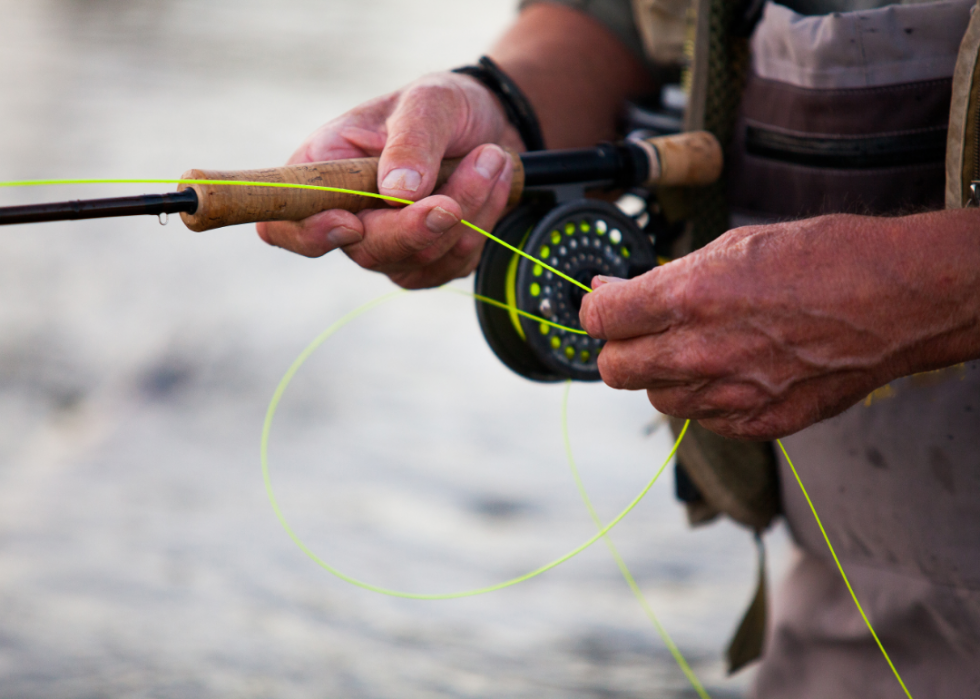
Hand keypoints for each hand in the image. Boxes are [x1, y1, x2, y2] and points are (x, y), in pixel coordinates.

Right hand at [257, 72, 522, 287]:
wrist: (492, 124)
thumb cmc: (445, 105)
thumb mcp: (429, 101)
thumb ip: (411, 141)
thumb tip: (396, 194)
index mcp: (323, 171)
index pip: (285, 224)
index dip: (309, 234)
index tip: (350, 222)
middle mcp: (348, 216)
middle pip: (366, 250)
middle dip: (419, 224)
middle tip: (464, 182)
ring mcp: (389, 246)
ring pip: (420, 258)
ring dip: (468, 210)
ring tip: (492, 156)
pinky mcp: (429, 261)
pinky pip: (455, 262)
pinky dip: (484, 221)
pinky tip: (494, 181)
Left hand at [579, 212, 979, 439]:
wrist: (898, 300)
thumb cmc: (824, 260)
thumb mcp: (733, 246)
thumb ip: (667, 276)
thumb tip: (614, 288)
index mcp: (688, 298)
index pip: (598, 320)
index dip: (596, 310)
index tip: (606, 304)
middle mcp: (701, 353)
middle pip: (614, 369)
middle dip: (620, 346)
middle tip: (643, 329)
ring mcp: (730, 395)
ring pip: (657, 399)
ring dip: (664, 374)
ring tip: (702, 345)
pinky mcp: (759, 422)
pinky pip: (703, 420)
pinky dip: (707, 398)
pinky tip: (735, 369)